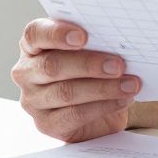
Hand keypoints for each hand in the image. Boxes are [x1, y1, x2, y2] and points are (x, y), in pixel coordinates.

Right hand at [12, 18, 141, 142]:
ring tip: (130, 84)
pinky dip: (103, 106)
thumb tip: (119, 40)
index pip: (35, 34)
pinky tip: (122, 99)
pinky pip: (75, 115)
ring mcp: (33, 101)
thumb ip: (95, 42)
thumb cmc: (93, 70)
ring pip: (66, 92)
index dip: (57, 33)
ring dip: (103, 88)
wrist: (101, 105)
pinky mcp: (47, 124)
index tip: (83, 35)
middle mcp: (27, 72)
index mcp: (33, 46)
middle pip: (52, 66)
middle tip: (119, 64)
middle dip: (89, 64)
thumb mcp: (92, 50)